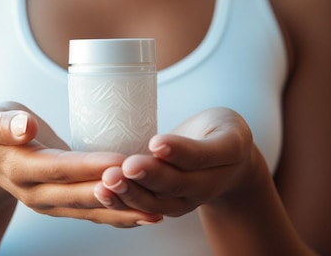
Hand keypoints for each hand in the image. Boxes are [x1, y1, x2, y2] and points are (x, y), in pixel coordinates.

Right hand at [0, 102, 163, 227]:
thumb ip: (4, 124)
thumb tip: (25, 126)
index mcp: (20, 169)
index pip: (59, 168)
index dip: (89, 166)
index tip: (119, 160)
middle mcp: (37, 193)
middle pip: (80, 195)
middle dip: (114, 192)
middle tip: (148, 185)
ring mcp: (52, 204)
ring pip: (91, 210)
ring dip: (123, 211)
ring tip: (156, 211)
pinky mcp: (66, 207)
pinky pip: (95, 213)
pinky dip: (120, 216)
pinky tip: (147, 215)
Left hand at [94, 107, 257, 216]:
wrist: (228, 164)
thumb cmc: (219, 133)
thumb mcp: (221, 123)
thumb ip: (195, 135)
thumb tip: (155, 146)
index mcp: (228, 154)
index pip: (202, 155)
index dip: (178, 151)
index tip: (156, 143)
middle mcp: (208, 184)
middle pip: (176, 183)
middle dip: (148, 176)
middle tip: (126, 166)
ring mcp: (186, 198)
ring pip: (156, 202)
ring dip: (130, 194)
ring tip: (107, 182)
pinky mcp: (166, 205)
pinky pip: (143, 207)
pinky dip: (122, 203)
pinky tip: (102, 192)